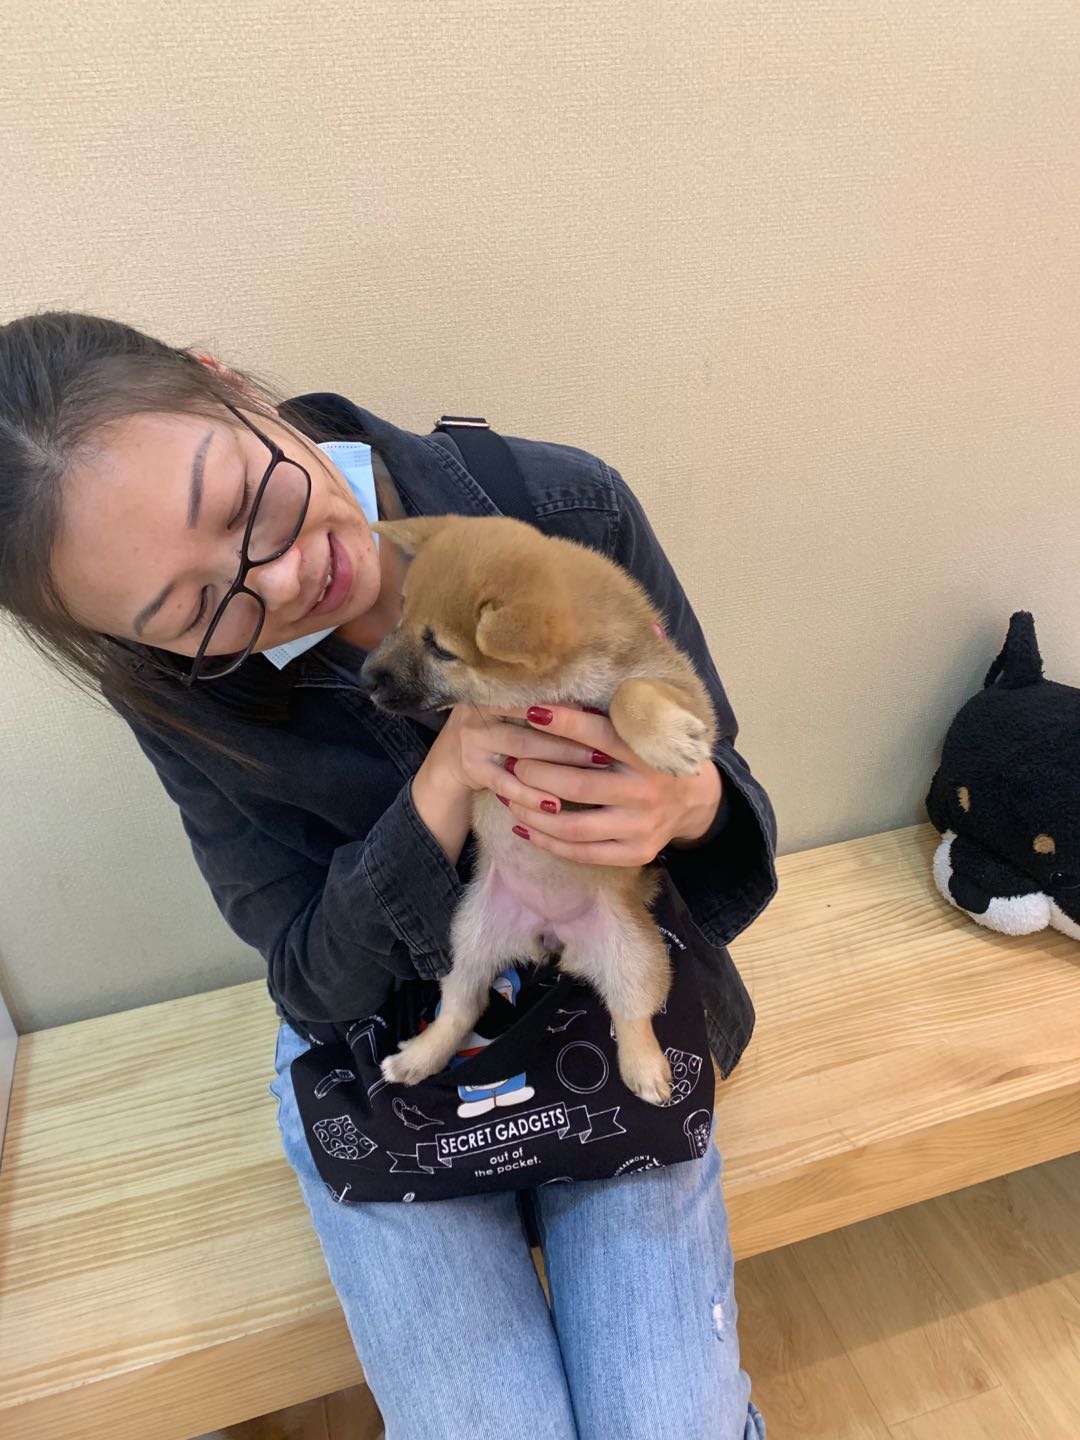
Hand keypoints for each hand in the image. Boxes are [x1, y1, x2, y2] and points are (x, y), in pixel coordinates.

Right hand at [419, 703, 610, 797]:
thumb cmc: (497, 727)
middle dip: (571, 739)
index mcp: (494, 688)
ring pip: (523, 754)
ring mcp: (473, 741)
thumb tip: (596, 708)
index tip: (599, 716)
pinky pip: (506, 785)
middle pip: (532, 725)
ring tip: (593, 772)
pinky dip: (531, 796)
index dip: (567, 707)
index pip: (534, 695)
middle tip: (607, 749)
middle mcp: (479, 711)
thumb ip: (543, 705)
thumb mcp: (510, 709)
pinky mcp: (473, 769)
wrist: (449, 759)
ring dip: (559, 765)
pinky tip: (555, 806)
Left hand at [492, 705, 722, 867]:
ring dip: (533, 811)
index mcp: (648, 752)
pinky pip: (582, 853)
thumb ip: (618, 709)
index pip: (601, 735)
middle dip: (535, 773)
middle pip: (577, 785)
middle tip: (510, 761)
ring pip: (574, 826)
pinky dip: (548, 842)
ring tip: (508, 797)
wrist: (695, 800)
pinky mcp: (636, 852)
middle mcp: (646, 790)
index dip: (564, 723)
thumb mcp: (648, 728)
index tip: (531, 711)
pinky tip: (523, 827)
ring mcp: (641, 826)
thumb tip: (591, 669)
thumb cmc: (655, 754)